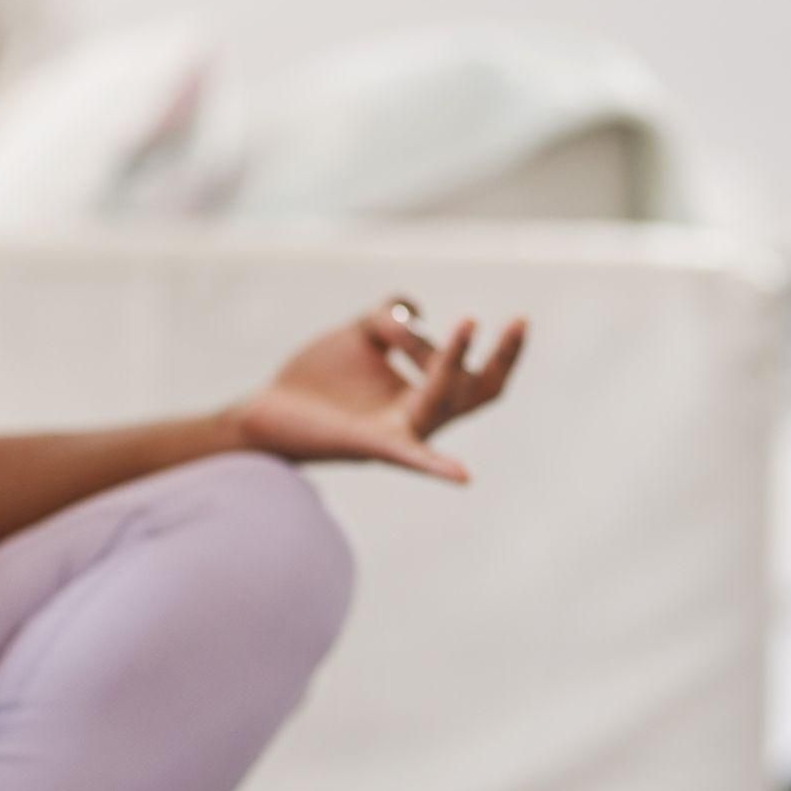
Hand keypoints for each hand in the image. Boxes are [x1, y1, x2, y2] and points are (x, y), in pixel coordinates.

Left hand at [230, 299, 524, 482]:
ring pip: (439, 400)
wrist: (268, 409)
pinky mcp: (367, 444)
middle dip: (503, 357)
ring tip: (468, 323)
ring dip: (452, 360)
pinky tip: (462, 475)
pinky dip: (435, 467)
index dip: (505, 352)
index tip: (522, 320)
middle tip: (521, 321)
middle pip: (476, 393)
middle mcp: (419, 419)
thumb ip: (394, 315)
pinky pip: (407, 457)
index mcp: (425, 396)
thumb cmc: (320, 377)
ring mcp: (396, 434)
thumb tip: (416, 316)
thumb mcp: (363, 330)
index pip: (478, 377)